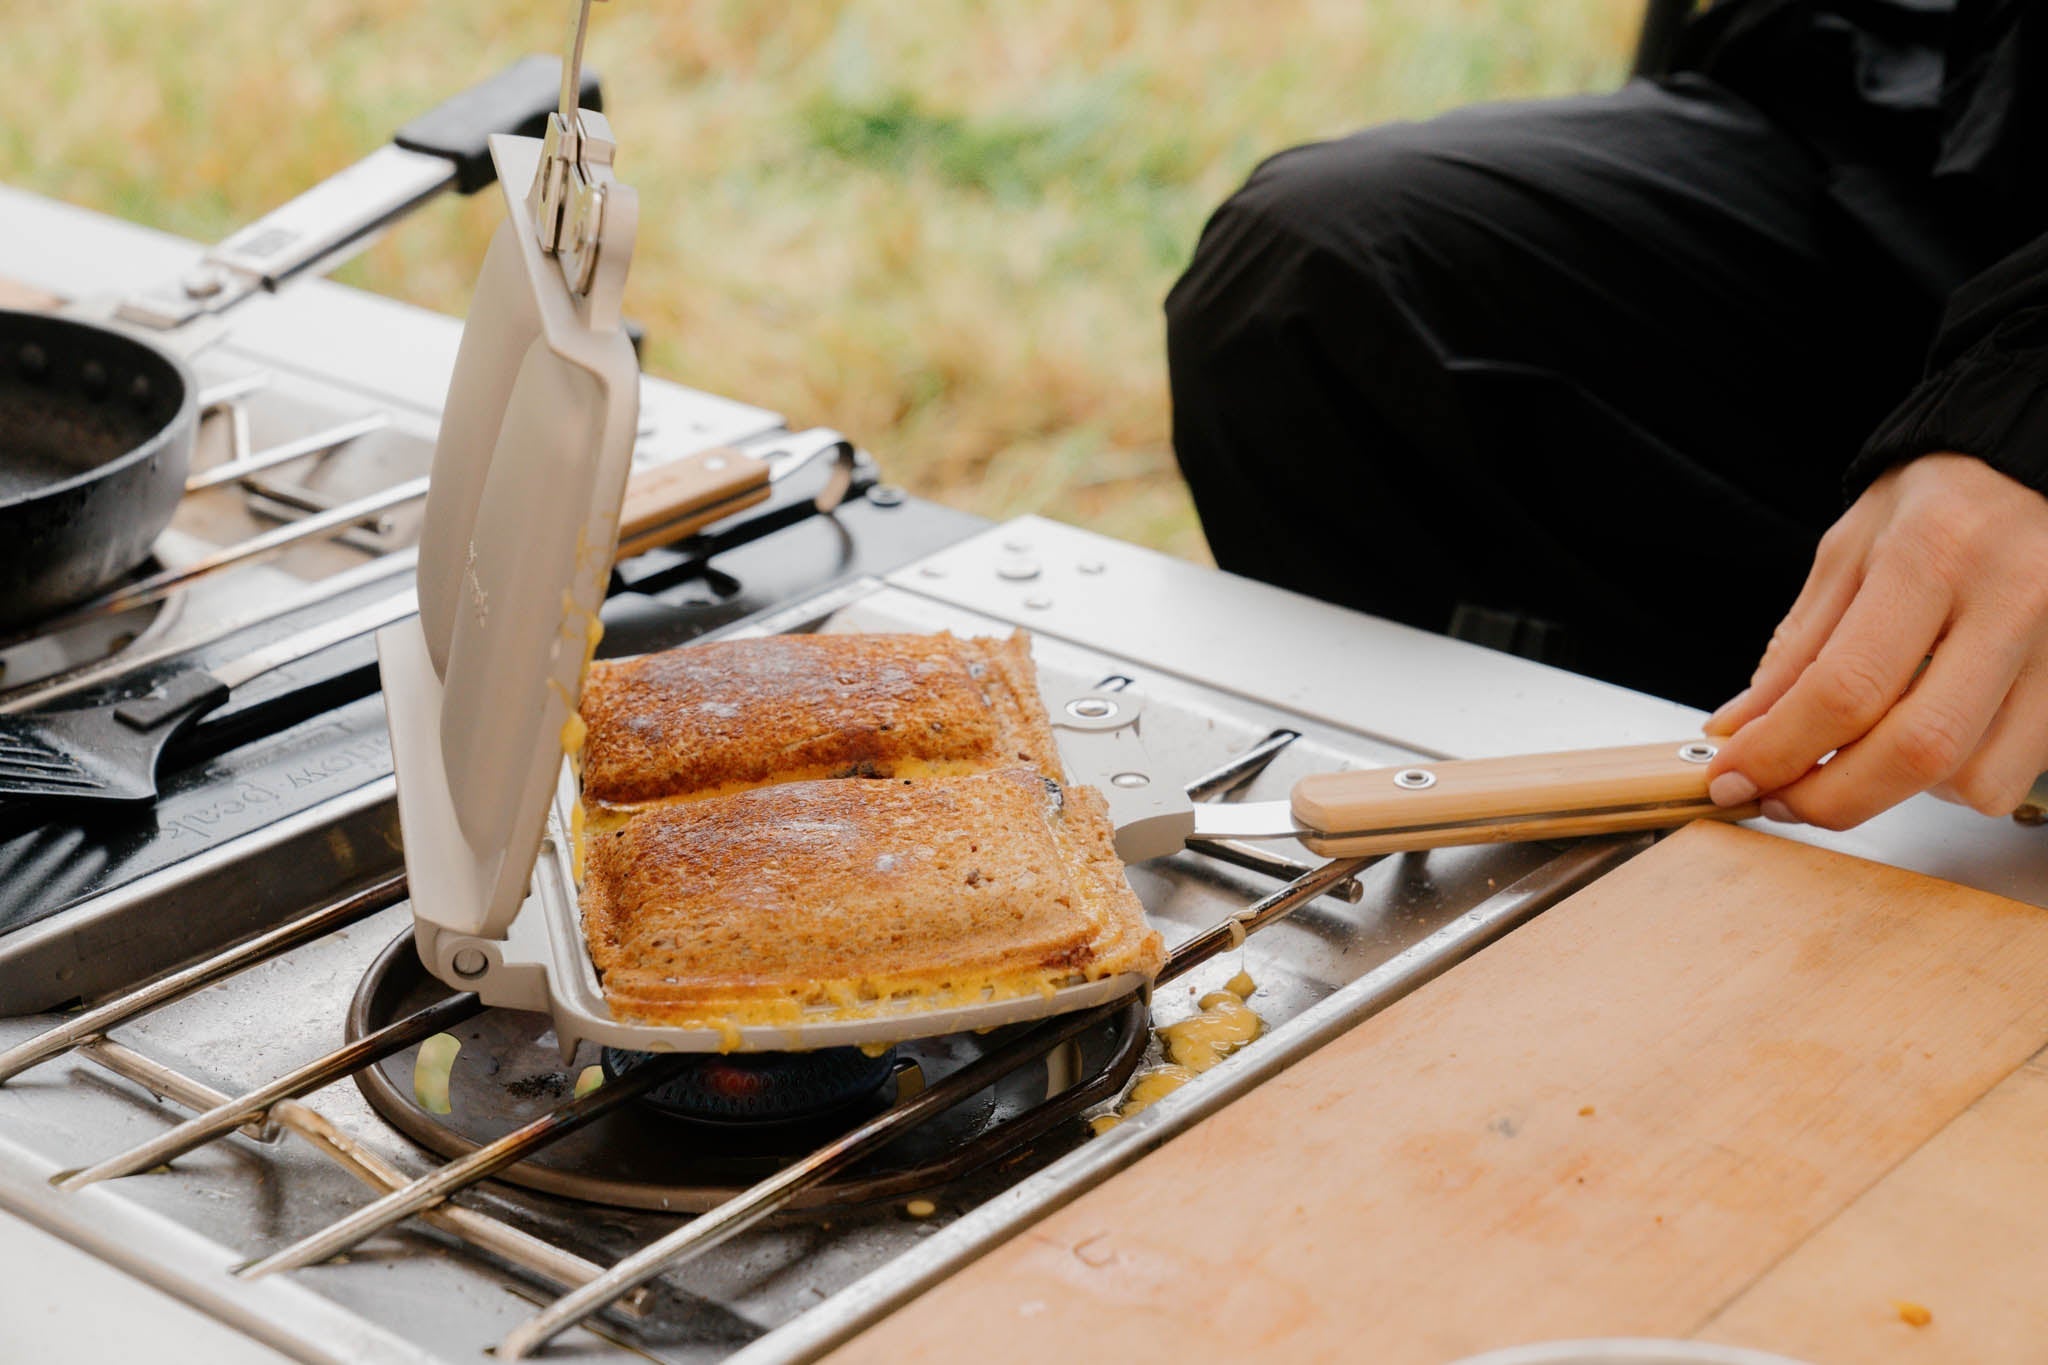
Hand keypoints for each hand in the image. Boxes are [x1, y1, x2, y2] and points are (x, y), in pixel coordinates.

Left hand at [1704, 453, 2047, 827]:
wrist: (2035, 463)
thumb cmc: (1940, 503)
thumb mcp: (1848, 551)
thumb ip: (1795, 648)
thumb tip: (1739, 733)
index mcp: (1935, 553)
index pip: (1847, 687)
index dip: (1779, 751)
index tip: (1732, 778)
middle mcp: (2013, 600)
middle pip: (1918, 750)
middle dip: (1832, 798)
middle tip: (1781, 798)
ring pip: (1977, 778)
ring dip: (1900, 793)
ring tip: (1864, 753)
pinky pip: (2017, 771)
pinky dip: (1957, 779)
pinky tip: (1929, 735)